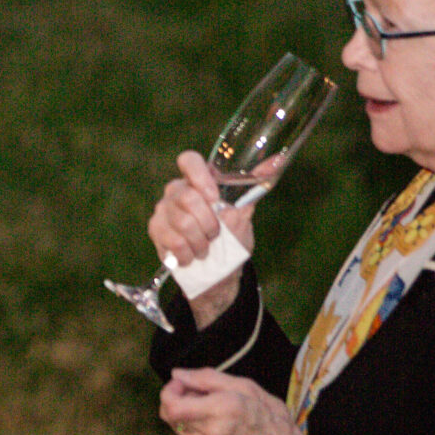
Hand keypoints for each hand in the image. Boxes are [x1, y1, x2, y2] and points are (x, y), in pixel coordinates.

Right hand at [147, 150, 254, 325]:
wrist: (217, 274)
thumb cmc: (231, 239)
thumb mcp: (245, 213)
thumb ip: (255, 185)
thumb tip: (279, 160)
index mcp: (198, 181)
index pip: (189, 161)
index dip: (199, 177)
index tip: (214, 198)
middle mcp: (177, 190)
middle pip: (186, 196)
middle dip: (208, 222)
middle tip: (216, 236)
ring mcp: (163, 209)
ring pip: (181, 221)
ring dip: (200, 241)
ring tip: (206, 250)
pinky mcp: (156, 229)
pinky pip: (173, 240)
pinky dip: (188, 253)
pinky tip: (191, 257)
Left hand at [160, 368, 300, 434]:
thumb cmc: (268, 416)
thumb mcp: (245, 386)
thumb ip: (207, 377)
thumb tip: (177, 374)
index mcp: (222, 410)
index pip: (171, 405)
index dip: (170, 390)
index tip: (182, 383)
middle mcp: (209, 434)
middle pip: (169, 414)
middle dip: (178, 399)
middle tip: (199, 395)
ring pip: (176, 426)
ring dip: (187, 416)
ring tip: (213, 414)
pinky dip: (194, 431)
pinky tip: (215, 430)